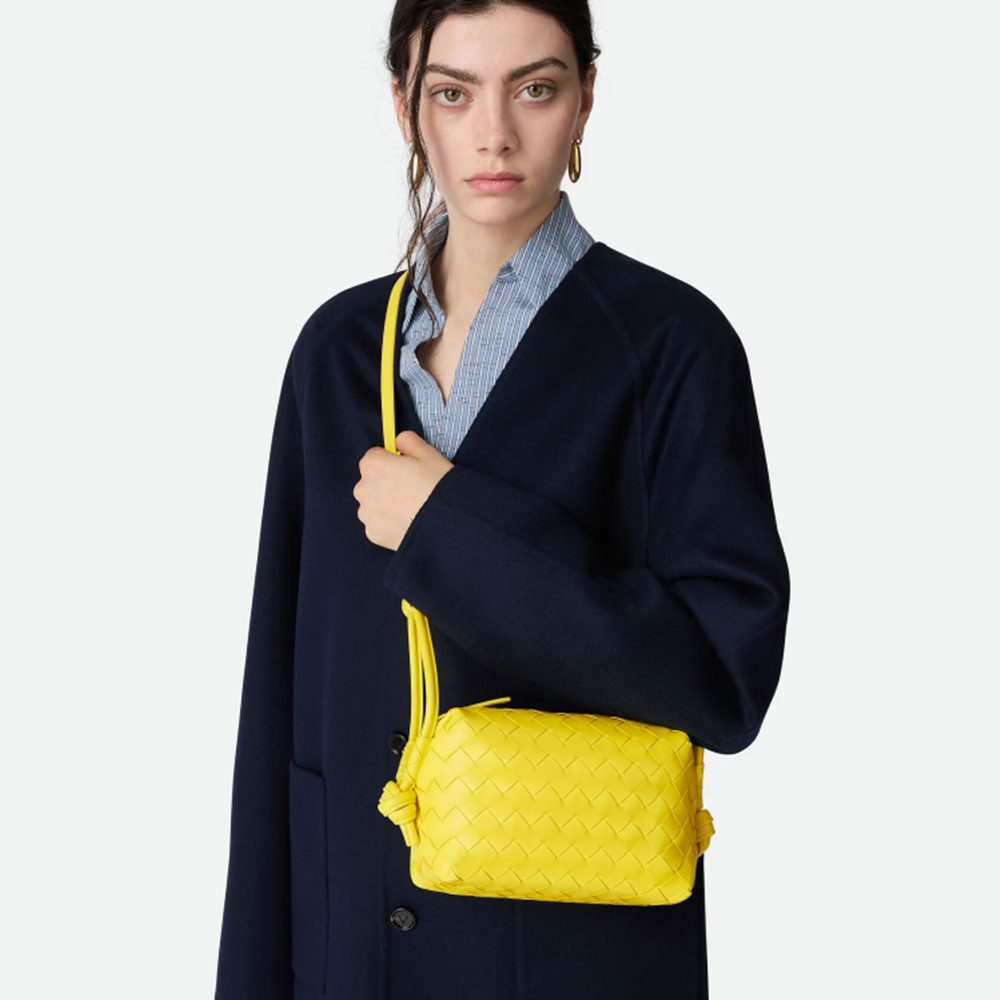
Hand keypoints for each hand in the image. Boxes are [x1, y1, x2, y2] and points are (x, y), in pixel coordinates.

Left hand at [353, 430, 453, 550]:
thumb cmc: (437, 485)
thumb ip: (408, 440)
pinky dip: (389, 523)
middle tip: (411, 489)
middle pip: (371, 480)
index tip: (405, 468)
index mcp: (373, 464)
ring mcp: (366, 513)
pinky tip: (407, 521)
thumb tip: (399, 441)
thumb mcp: (428, 453)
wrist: (445, 522)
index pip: (374, 456)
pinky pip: (378, 524)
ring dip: (386, 504)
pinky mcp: (373, 533)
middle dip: (386, 482)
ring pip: (373, 503)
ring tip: (411, 508)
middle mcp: (363, 488)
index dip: (391, 461)